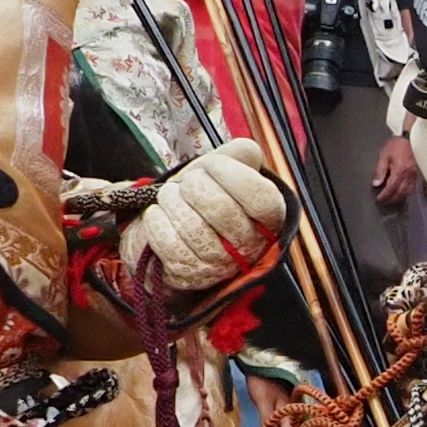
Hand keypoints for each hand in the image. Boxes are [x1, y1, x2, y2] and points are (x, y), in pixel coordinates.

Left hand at [122, 136, 289, 295]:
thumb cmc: (204, 197)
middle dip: (194, 186)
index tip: (211, 164)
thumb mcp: (227, 170)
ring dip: (172, 201)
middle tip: (188, 182)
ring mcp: (221, 264)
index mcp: (269, 218)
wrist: (175, 230)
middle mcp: (250, 246)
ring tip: (170, 196)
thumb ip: (241, 155)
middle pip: (222, 210)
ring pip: (192, 226)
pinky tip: (159, 214)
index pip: (260, 198)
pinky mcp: (190, 274)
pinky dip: (156, 221)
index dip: (231, 174)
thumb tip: (247, 152)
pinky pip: (168, 242)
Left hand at [371, 131, 419, 208]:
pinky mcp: (416, 174)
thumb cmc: (396, 146)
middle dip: (391, 199)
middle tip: (384, 202)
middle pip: (400, 192)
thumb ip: (380, 171)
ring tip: (391, 200)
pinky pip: (411, 188)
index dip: (385, 195)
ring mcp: (414, 176)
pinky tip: (401, 194)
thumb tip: (376, 183)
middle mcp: (408, 175)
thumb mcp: (384, 156)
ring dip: (399, 198)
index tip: (379, 199)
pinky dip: (405, 193)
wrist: (411, 138)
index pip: (391, 188)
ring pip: (407, 192)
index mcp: (399, 170)